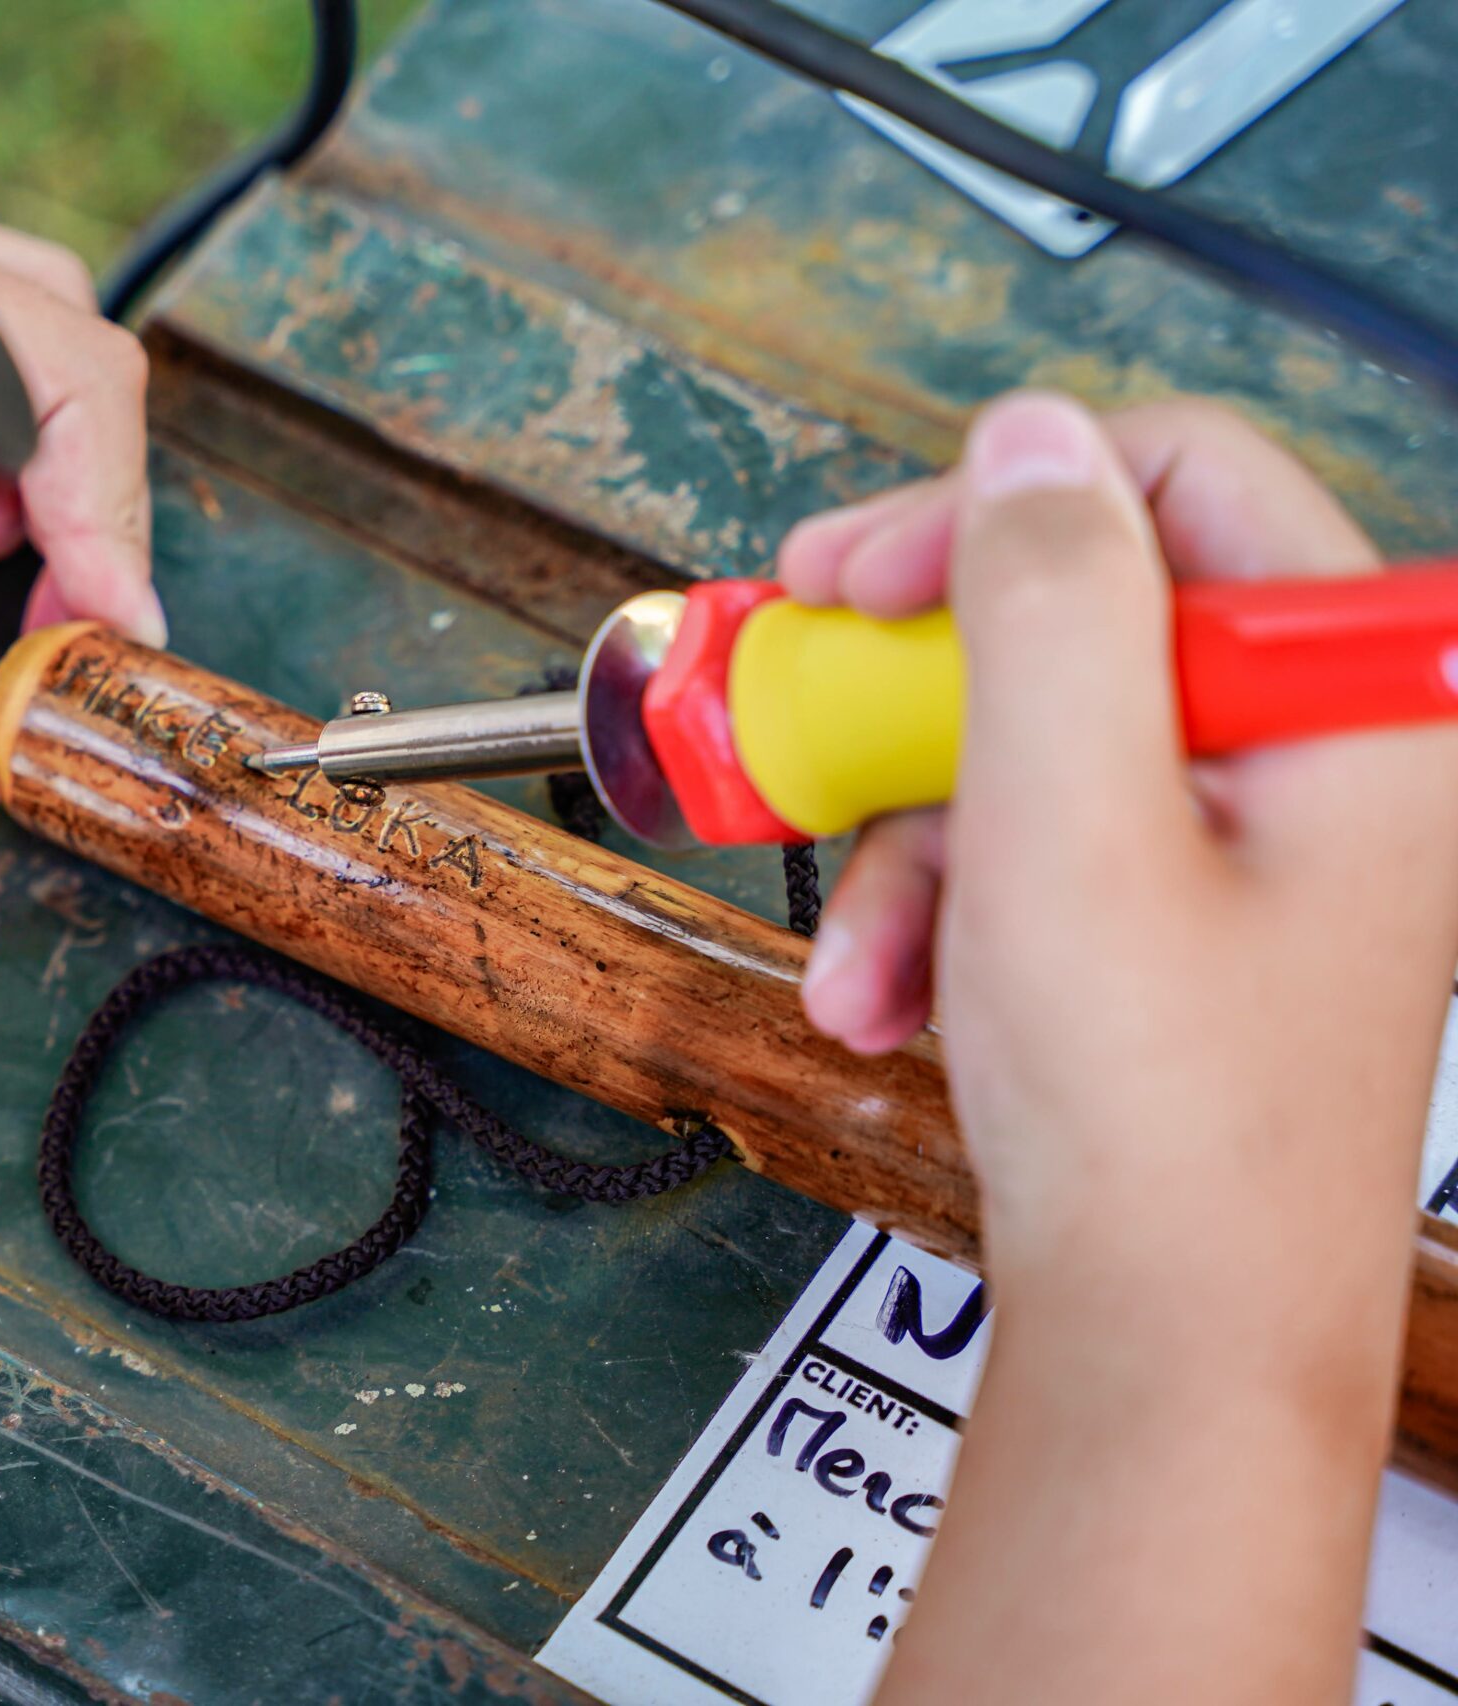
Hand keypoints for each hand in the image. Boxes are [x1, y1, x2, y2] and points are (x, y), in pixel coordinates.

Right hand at [782, 393, 1457, 1261]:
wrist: (1171, 1347)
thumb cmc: (1160, 1128)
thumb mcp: (1066, 828)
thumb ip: (1049, 605)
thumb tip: (1027, 439)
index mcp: (1354, 704)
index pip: (1174, 483)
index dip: (989, 509)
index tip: (846, 578)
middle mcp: (1320, 754)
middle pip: (1081, 615)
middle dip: (917, 707)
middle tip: (805, 727)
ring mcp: (1252, 841)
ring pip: (1031, 742)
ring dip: (906, 838)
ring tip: (860, 955)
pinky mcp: (1182, 913)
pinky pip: (1034, 842)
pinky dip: (938, 905)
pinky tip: (889, 991)